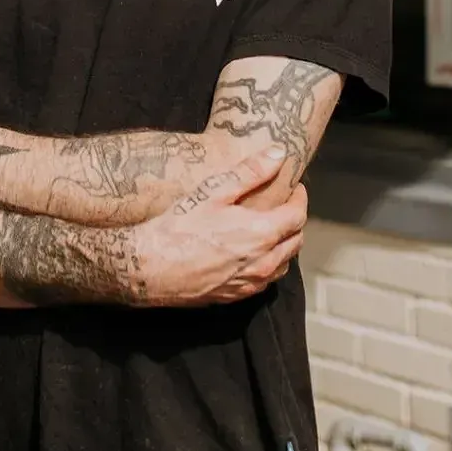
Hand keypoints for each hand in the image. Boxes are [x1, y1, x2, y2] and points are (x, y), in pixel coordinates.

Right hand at [135, 147, 306, 304]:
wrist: (151, 268)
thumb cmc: (180, 226)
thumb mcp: (214, 191)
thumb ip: (251, 172)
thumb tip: (278, 154)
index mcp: (261, 234)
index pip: (298, 216)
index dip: (299, 199)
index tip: (294, 187)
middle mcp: (262, 263)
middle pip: (296, 241)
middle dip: (294, 220)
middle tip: (282, 205)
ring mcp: (250, 283)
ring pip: (283, 264)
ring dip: (284, 244)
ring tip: (269, 228)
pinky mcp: (236, 296)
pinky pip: (266, 280)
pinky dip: (268, 264)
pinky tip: (252, 252)